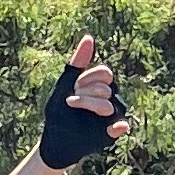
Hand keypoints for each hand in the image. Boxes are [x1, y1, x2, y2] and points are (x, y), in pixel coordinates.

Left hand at [38, 41, 127, 172]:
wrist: (53, 138)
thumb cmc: (59, 110)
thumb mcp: (64, 84)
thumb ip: (77, 62)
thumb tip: (89, 37)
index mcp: (100, 85)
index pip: (105, 73)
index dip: (87, 78)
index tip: (73, 86)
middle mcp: (110, 98)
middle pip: (106, 87)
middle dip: (84, 93)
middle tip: (70, 102)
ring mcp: (112, 115)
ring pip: (109, 104)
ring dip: (89, 105)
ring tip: (74, 109)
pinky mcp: (111, 132)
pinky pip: (121, 125)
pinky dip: (119, 126)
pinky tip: (116, 127)